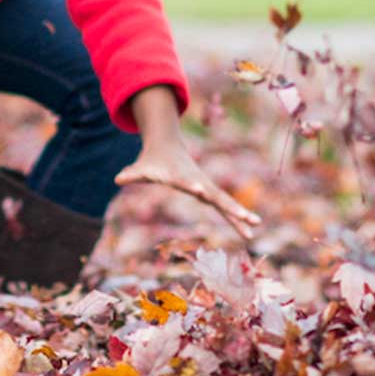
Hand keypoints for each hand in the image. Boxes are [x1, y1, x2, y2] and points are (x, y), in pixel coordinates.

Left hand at [116, 141, 260, 240]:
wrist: (167, 146)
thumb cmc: (152, 160)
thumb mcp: (141, 168)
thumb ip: (132, 174)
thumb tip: (118, 179)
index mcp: (182, 177)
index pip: (189, 184)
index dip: (195, 188)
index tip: (203, 193)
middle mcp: (198, 182)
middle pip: (217, 197)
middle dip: (232, 208)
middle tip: (248, 219)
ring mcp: (206, 187)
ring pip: (226, 203)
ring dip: (240, 215)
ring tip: (256, 228)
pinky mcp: (209, 192)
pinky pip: (224, 206)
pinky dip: (236, 217)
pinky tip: (248, 229)